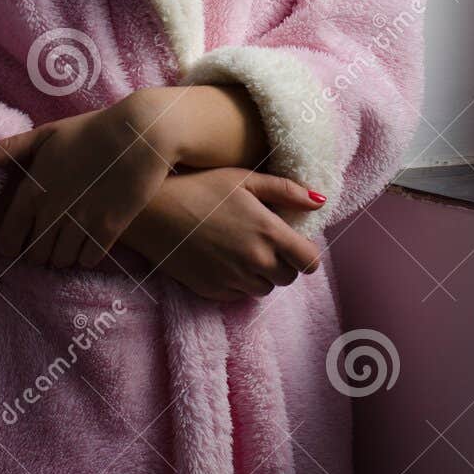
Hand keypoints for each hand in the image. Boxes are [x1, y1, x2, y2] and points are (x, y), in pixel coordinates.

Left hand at [0, 94, 175, 270]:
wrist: (142, 132)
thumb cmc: (91, 131)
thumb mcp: (46, 135)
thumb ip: (5, 151)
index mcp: (33, 189)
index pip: (9, 240)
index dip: (14, 245)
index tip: (23, 240)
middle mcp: (53, 209)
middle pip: (36, 255)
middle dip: (40, 252)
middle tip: (50, 239)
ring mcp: (81, 220)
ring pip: (62, 260)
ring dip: (64, 255)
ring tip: (71, 239)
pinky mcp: (109, 227)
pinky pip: (89, 259)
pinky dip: (87, 255)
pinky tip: (92, 241)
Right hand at [123, 165, 324, 302]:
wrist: (152, 212)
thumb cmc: (199, 187)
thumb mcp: (244, 179)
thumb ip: (286, 190)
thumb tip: (320, 201)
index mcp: (268, 232)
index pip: (309, 262)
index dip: (306, 255)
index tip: (296, 245)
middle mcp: (255, 260)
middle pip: (288, 278)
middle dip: (283, 262)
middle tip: (263, 242)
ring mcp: (233, 279)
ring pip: (264, 289)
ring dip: (261, 274)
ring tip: (241, 248)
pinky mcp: (213, 291)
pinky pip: (239, 295)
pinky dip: (238, 282)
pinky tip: (222, 259)